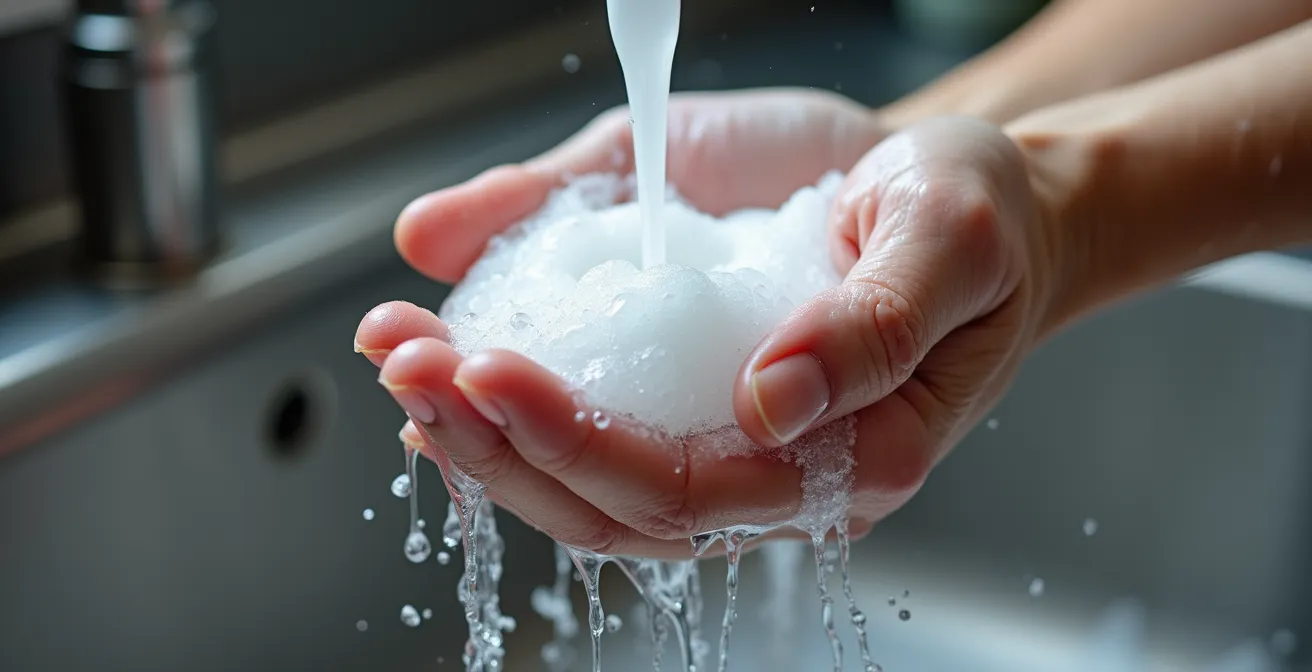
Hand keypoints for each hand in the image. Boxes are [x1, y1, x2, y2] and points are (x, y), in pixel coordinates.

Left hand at [357, 97, 1051, 556]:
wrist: (966, 199)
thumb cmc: (971, 216)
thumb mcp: (948, 237)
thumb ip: (872, 321)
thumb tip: (764, 398)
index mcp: (849, 459)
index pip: (688, 492)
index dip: (577, 444)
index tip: (489, 369)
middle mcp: (774, 473)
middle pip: (610, 506)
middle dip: (494, 441)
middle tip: (405, 362)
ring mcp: (724, 441)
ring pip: (583, 485)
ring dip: (478, 429)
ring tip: (397, 354)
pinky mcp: (689, 394)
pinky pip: (590, 427)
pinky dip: (507, 407)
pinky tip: (447, 367)